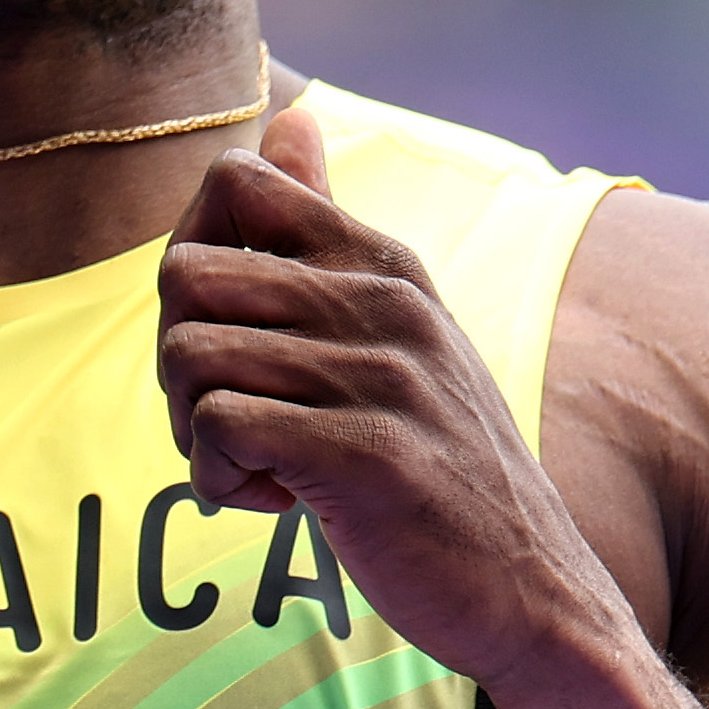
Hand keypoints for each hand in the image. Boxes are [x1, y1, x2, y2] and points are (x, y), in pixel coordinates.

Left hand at [155, 105, 644, 694]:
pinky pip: (217, 429)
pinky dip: (218, 480)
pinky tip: (274, 501)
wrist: (532, 589)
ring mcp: (379, 375)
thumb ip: (330, 228)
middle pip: (184, 273)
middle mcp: (384, 302)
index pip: (236, 181)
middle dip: (176, 355)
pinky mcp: (365, 455)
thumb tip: (289, 118)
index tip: (231, 332)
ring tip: (259, 465)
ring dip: (194, 430)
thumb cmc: (441, 462)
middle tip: (228, 416)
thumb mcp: (400, 327)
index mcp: (385, 262)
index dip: (193, 256)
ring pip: (191, 355)